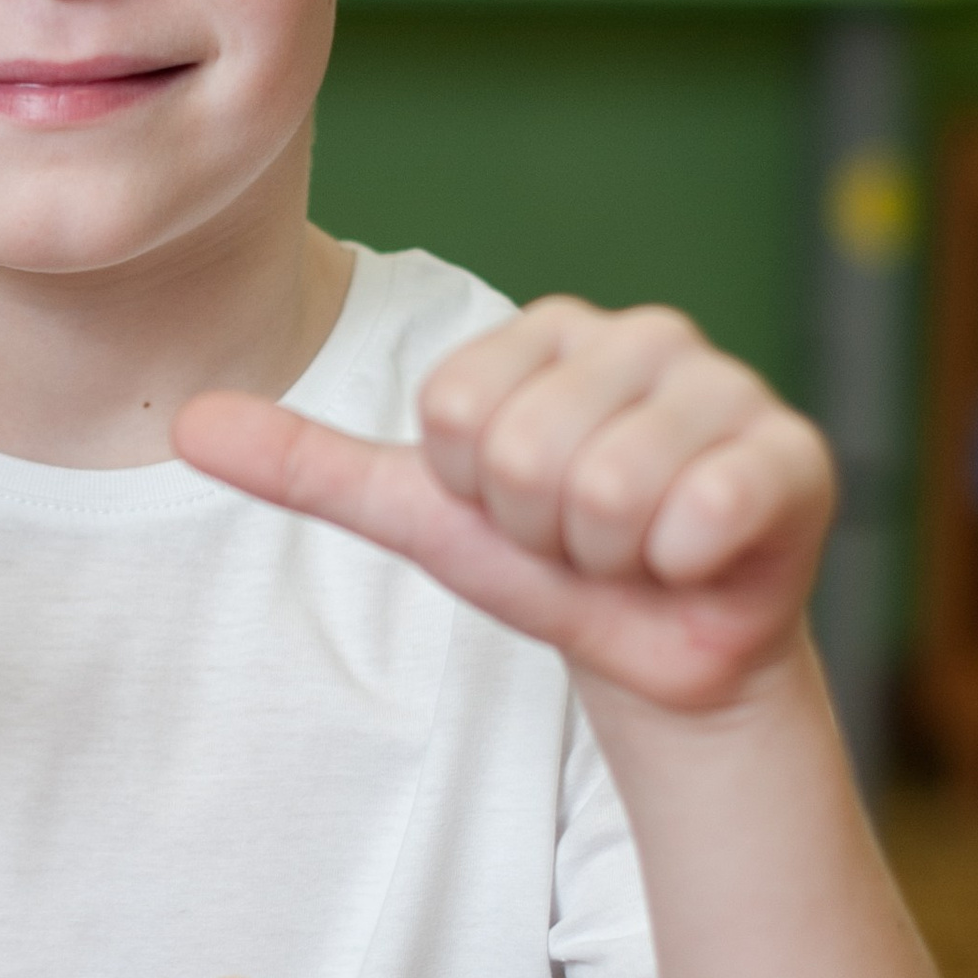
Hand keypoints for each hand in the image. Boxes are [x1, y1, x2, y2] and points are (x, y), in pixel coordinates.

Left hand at [174, 297, 832, 713]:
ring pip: (607, 491)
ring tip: (639, 549)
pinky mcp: (792, 452)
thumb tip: (184, 424)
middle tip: (581, 540)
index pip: (453, 413)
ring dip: (610, 558)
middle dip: (541, 532)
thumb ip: (308, 464)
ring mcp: (727, 385)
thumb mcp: (418, 515)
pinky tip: (701, 556)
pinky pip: (697, 514)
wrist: (660, 647)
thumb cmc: (545, 564)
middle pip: (525, 453)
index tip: (516, 510)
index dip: (473, 493)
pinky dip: (682, 565)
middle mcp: (645, 334)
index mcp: (552, 330)